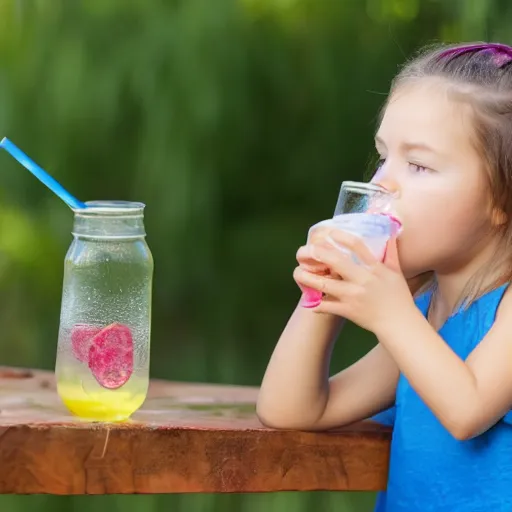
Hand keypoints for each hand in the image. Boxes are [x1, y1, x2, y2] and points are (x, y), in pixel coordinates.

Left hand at [293, 229, 416, 333]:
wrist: (398, 324)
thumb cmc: (398, 297)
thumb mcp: (396, 272)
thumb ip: (391, 252)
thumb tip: (391, 233)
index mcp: (375, 268)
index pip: (357, 246)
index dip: (341, 237)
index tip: (330, 232)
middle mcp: (362, 280)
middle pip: (336, 262)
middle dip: (318, 254)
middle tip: (306, 250)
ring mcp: (353, 296)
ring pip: (325, 284)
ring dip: (308, 278)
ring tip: (297, 272)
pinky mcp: (347, 310)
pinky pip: (326, 306)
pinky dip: (316, 303)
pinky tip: (308, 300)